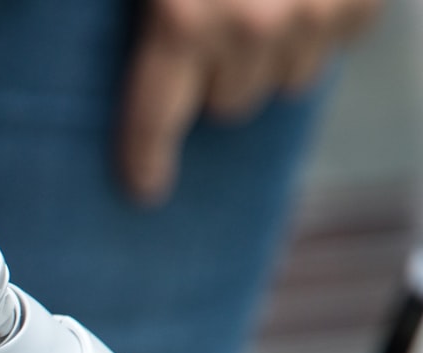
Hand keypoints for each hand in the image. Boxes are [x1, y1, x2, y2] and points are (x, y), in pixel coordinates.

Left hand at [119, 0, 378, 203]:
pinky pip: (337, 42)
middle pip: (227, 105)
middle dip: (214, 80)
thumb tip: (140, 88)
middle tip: (206, 37)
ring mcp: (312, 15)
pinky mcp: (359, 3)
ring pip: (287, 80)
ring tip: (256, 5)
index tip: (143, 187)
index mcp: (180, 21)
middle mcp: (248, 27)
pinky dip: (321, 24)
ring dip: (270, 55)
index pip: (154, 120)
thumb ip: (154, 24)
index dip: (144, 159)